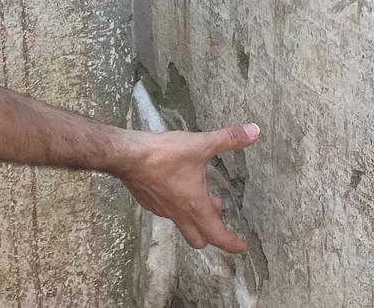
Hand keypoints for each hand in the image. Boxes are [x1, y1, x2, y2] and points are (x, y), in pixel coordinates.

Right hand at [118, 123, 259, 252]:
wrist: (126, 155)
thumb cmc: (163, 154)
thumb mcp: (200, 144)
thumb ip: (228, 139)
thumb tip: (254, 131)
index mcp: (195, 206)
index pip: (219, 236)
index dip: (233, 244)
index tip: (242, 248)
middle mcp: (179, 213)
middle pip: (198, 239)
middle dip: (211, 234)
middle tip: (217, 217)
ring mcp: (161, 209)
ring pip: (181, 224)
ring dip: (192, 217)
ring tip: (196, 198)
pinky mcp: (147, 201)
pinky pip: (165, 211)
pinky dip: (174, 206)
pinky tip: (172, 187)